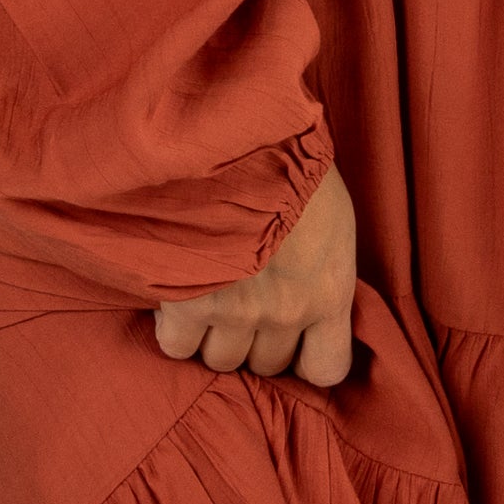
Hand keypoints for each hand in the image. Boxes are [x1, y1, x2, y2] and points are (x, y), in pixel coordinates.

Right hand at [152, 167, 355, 387]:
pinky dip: (174, 329)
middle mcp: (287, 311)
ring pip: (220, 359)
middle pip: (265, 363)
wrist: (236, 134)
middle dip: (253, 339)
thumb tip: (305, 289)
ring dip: (211, 335)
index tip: (293, 342)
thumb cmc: (289, 160)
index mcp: (329, 291)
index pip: (326, 369)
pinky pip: (177, 346)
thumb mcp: (329, 212)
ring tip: (206, 296)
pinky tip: (176, 299)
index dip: (305, 361)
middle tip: (240, 300)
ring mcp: (237, 311)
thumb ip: (320, 266)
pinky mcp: (189, 303)